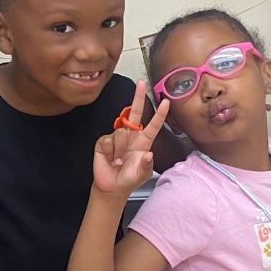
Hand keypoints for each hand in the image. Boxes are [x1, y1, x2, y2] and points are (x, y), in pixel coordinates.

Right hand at [92, 81, 169, 196]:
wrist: (112, 186)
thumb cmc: (129, 178)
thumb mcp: (142, 174)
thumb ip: (146, 165)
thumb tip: (149, 154)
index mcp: (143, 141)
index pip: (153, 125)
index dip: (160, 114)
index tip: (166, 102)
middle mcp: (131, 135)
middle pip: (135, 113)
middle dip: (137, 97)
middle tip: (140, 83)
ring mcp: (116, 137)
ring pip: (120, 132)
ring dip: (120, 150)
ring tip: (119, 162)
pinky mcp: (104, 142)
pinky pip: (108, 140)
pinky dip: (110, 152)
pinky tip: (111, 159)